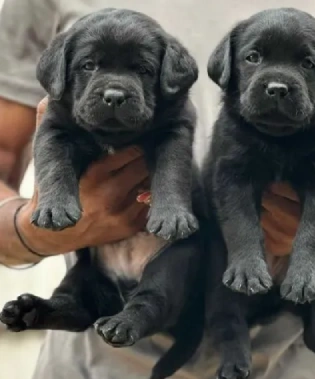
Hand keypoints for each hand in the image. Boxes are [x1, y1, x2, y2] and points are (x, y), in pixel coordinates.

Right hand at [16, 97, 150, 254]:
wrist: (54, 233)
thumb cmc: (58, 189)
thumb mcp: (51, 159)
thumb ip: (53, 127)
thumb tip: (49, 98)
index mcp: (95, 174)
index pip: (133, 151)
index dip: (141, 143)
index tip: (144, 137)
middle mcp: (110, 194)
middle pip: (147, 168)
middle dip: (150, 158)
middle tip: (154, 150)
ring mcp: (122, 213)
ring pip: (151, 186)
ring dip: (152, 176)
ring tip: (153, 168)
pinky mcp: (129, 227)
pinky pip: (150, 206)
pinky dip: (151, 195)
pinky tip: (148, 188)